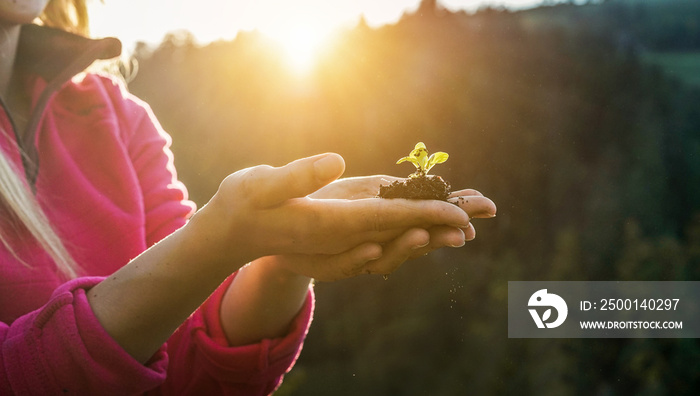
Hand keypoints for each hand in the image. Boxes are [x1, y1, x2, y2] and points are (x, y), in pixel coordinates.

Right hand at [187, 153, 470, 270]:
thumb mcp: (261, 186)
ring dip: (439, 222)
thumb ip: (297, 177)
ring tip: (475, 211)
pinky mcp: (345, 226)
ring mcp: (347, 235)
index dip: (427, 215)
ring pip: (402, 231)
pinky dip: (416, 219)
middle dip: (447, 220)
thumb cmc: (243, 206)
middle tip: (489, 208)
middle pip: (406, 229)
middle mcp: (347, 237)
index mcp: (332, 226)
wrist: (232, 233)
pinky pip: (388, 227)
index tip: (462, 215)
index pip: (388, 220)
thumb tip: (338, 162)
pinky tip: (435, 211)